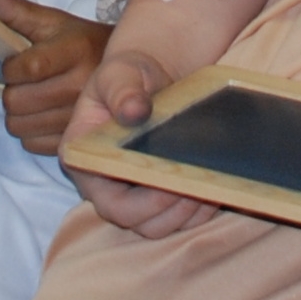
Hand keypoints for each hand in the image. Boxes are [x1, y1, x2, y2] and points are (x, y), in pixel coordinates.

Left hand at [0, 0, 109, 156]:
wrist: (123, 73)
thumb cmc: (81, 44)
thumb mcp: (53, 23)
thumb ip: (16, 11)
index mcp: (76, 51)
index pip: (27, 68)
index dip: (11, 68)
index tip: (15, 63)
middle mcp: (82, 86)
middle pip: (17, 101)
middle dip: (12, 90)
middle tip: (26, 82)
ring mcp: (81, 118)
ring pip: (19, 126)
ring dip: (18, 113)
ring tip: (34, 97)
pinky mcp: (77, 140)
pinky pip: (32, 144)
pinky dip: (30, 132)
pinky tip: (43, 115)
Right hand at [68, 49, 214, 236]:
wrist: (147, 80)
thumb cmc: (128, 75)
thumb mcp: (120, 73)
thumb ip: (123, 90)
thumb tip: (134, 112)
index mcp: (85, 159)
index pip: (110, 203)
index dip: (144, 203)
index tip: (175, 180)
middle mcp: (103, 185)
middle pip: (136, 222)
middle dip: (171, 209)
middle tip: (201, 183)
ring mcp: (129, 194)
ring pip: (159, 226)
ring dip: (188, 213)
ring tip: (211, 183)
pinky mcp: (154, 196)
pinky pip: (177, 219)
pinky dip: (199, 210)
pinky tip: (215, 186)